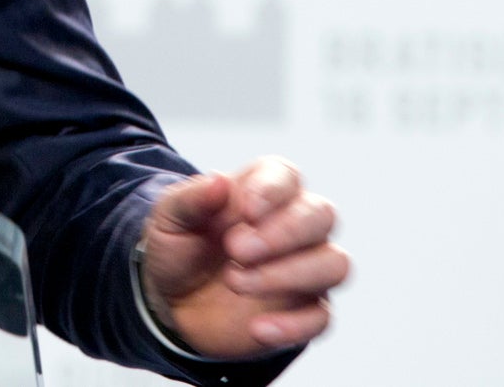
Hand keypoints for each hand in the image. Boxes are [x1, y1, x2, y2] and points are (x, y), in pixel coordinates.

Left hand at [140, 157, 348, 358]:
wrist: (174, 300)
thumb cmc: (179, 247)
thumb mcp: (168, 219)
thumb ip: (190, 199)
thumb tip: (219, 180)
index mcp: (261, 189)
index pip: (286, 175)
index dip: (271, 190)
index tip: (245, 211)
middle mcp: (293, 224)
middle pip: (322, 214)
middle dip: (284, 232)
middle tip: (236, 250)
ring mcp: (304, 268)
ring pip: (334, 263)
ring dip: (289, 274)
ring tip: (235, 283)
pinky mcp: (304, 310)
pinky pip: (322, 317)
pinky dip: (294, 325)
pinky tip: (258, 328)